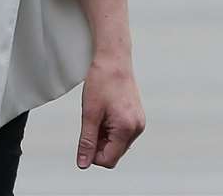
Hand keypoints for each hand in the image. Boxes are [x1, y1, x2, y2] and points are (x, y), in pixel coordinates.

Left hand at [76, 52, 145, 168]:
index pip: (109, 160)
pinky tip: (103, 112)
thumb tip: (83, 163)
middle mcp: (137, 129)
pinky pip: (122, 132)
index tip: (83, 139)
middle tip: (89, 122)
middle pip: (114, 152)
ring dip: (103, 135)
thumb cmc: (101, 82)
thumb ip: (87, 141)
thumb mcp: (89, 113)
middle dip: (98, 143)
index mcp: (127, 129)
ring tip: (96, 114)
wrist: (114, 60)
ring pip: (117, 143)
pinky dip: (110, 128)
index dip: (92, 154)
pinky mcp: (136, 117)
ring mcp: (138, 123)